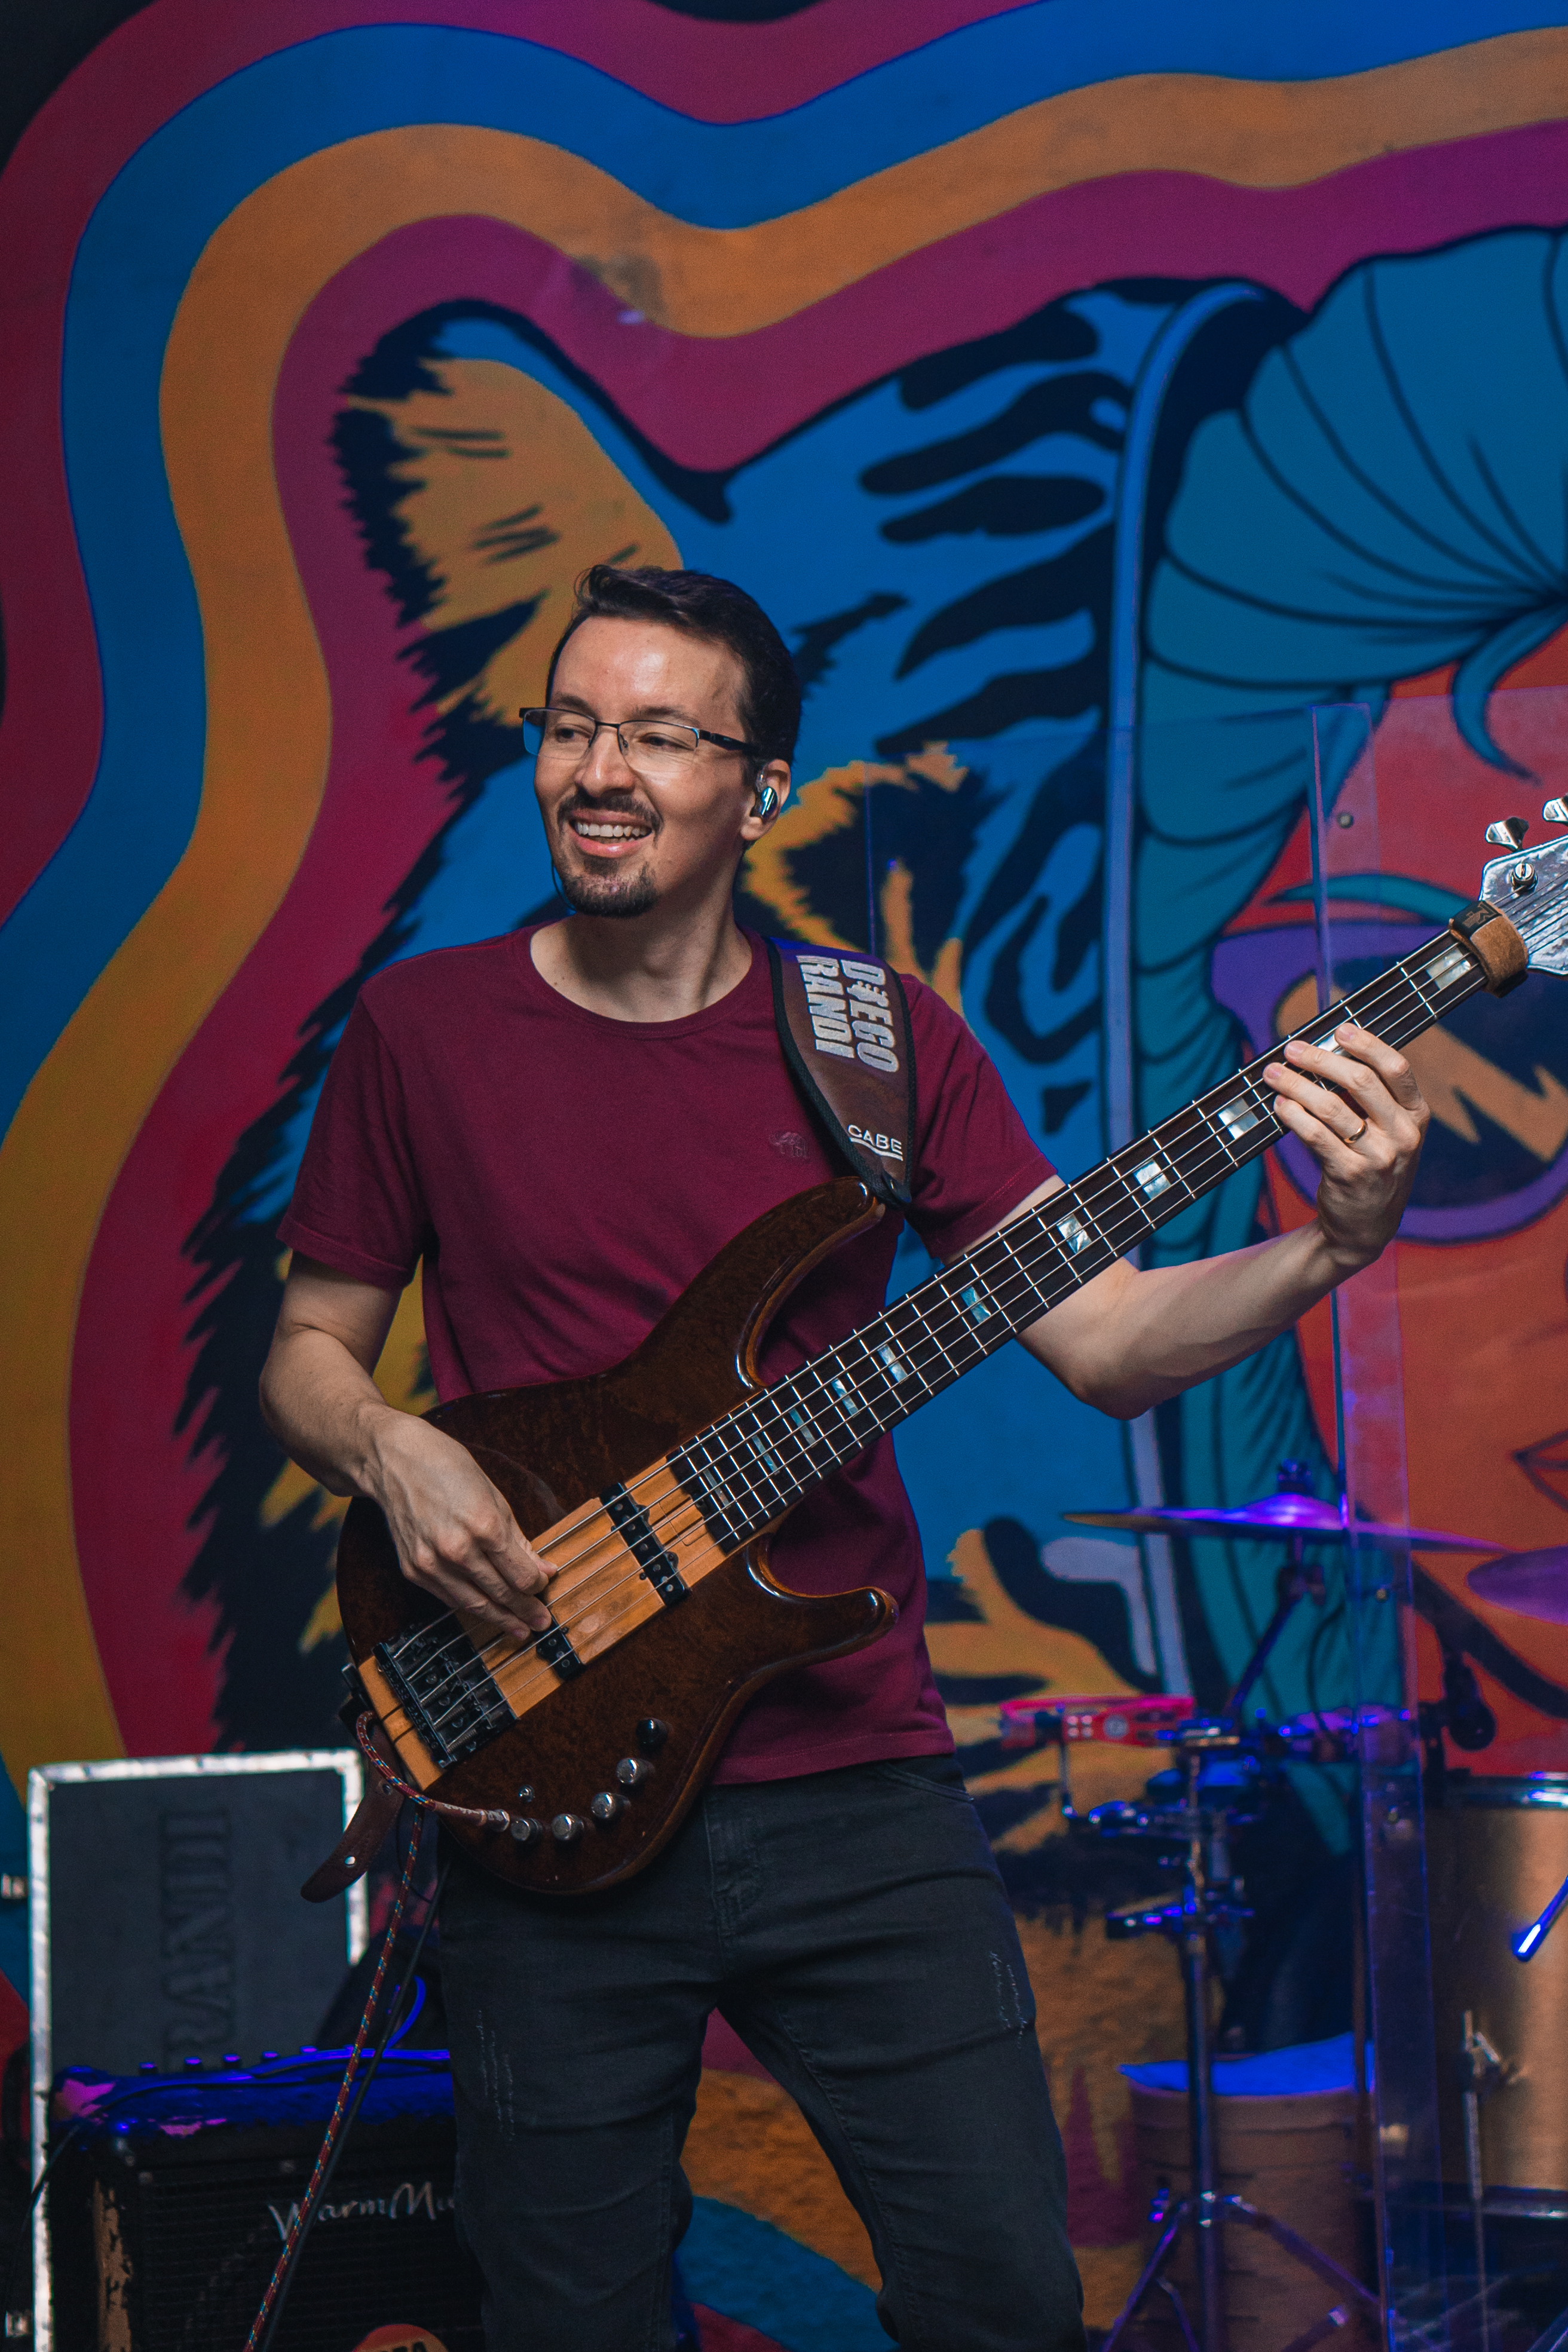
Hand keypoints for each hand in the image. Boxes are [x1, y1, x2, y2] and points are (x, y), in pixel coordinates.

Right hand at [363, 1410, 555, 1638]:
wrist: (394, 1461)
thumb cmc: (448, 1468)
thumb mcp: (494, 1496)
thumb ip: (519, 1539)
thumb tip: (544, 1569)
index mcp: (485, 1526)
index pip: (522, 1575)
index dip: (538, 1585)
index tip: (545, 1584)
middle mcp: (458, 1550)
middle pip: (501, 1593)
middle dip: (525, 1610)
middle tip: (541, 1622)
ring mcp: (432, 1563)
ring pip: (474, 1604)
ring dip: (500, 1619)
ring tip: (519, 1628)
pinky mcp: (414, 1570)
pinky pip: (449, 1598)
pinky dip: (470, 1606)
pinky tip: (486, 1612)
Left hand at [1263, 1021, 1428, 1273]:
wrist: (1366, 1225)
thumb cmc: (1371, 1165)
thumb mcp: (1387, 1132)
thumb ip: (1368, 1098)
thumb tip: (1325, 1052)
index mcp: (1417, 1115)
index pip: (1397, 1067)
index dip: (1367, 1044)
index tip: (1339, 1029)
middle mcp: (1404, 1135)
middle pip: (1360, 1081)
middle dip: (1320, 1059)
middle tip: (1292, 1048)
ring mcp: (1380, 1157)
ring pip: (1332, 1107)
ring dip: (1297, 1085)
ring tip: (1274, 1074)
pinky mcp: (1351, 1176)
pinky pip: (1316, 1136)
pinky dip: (1294, 1115)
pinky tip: (1279, 1105)